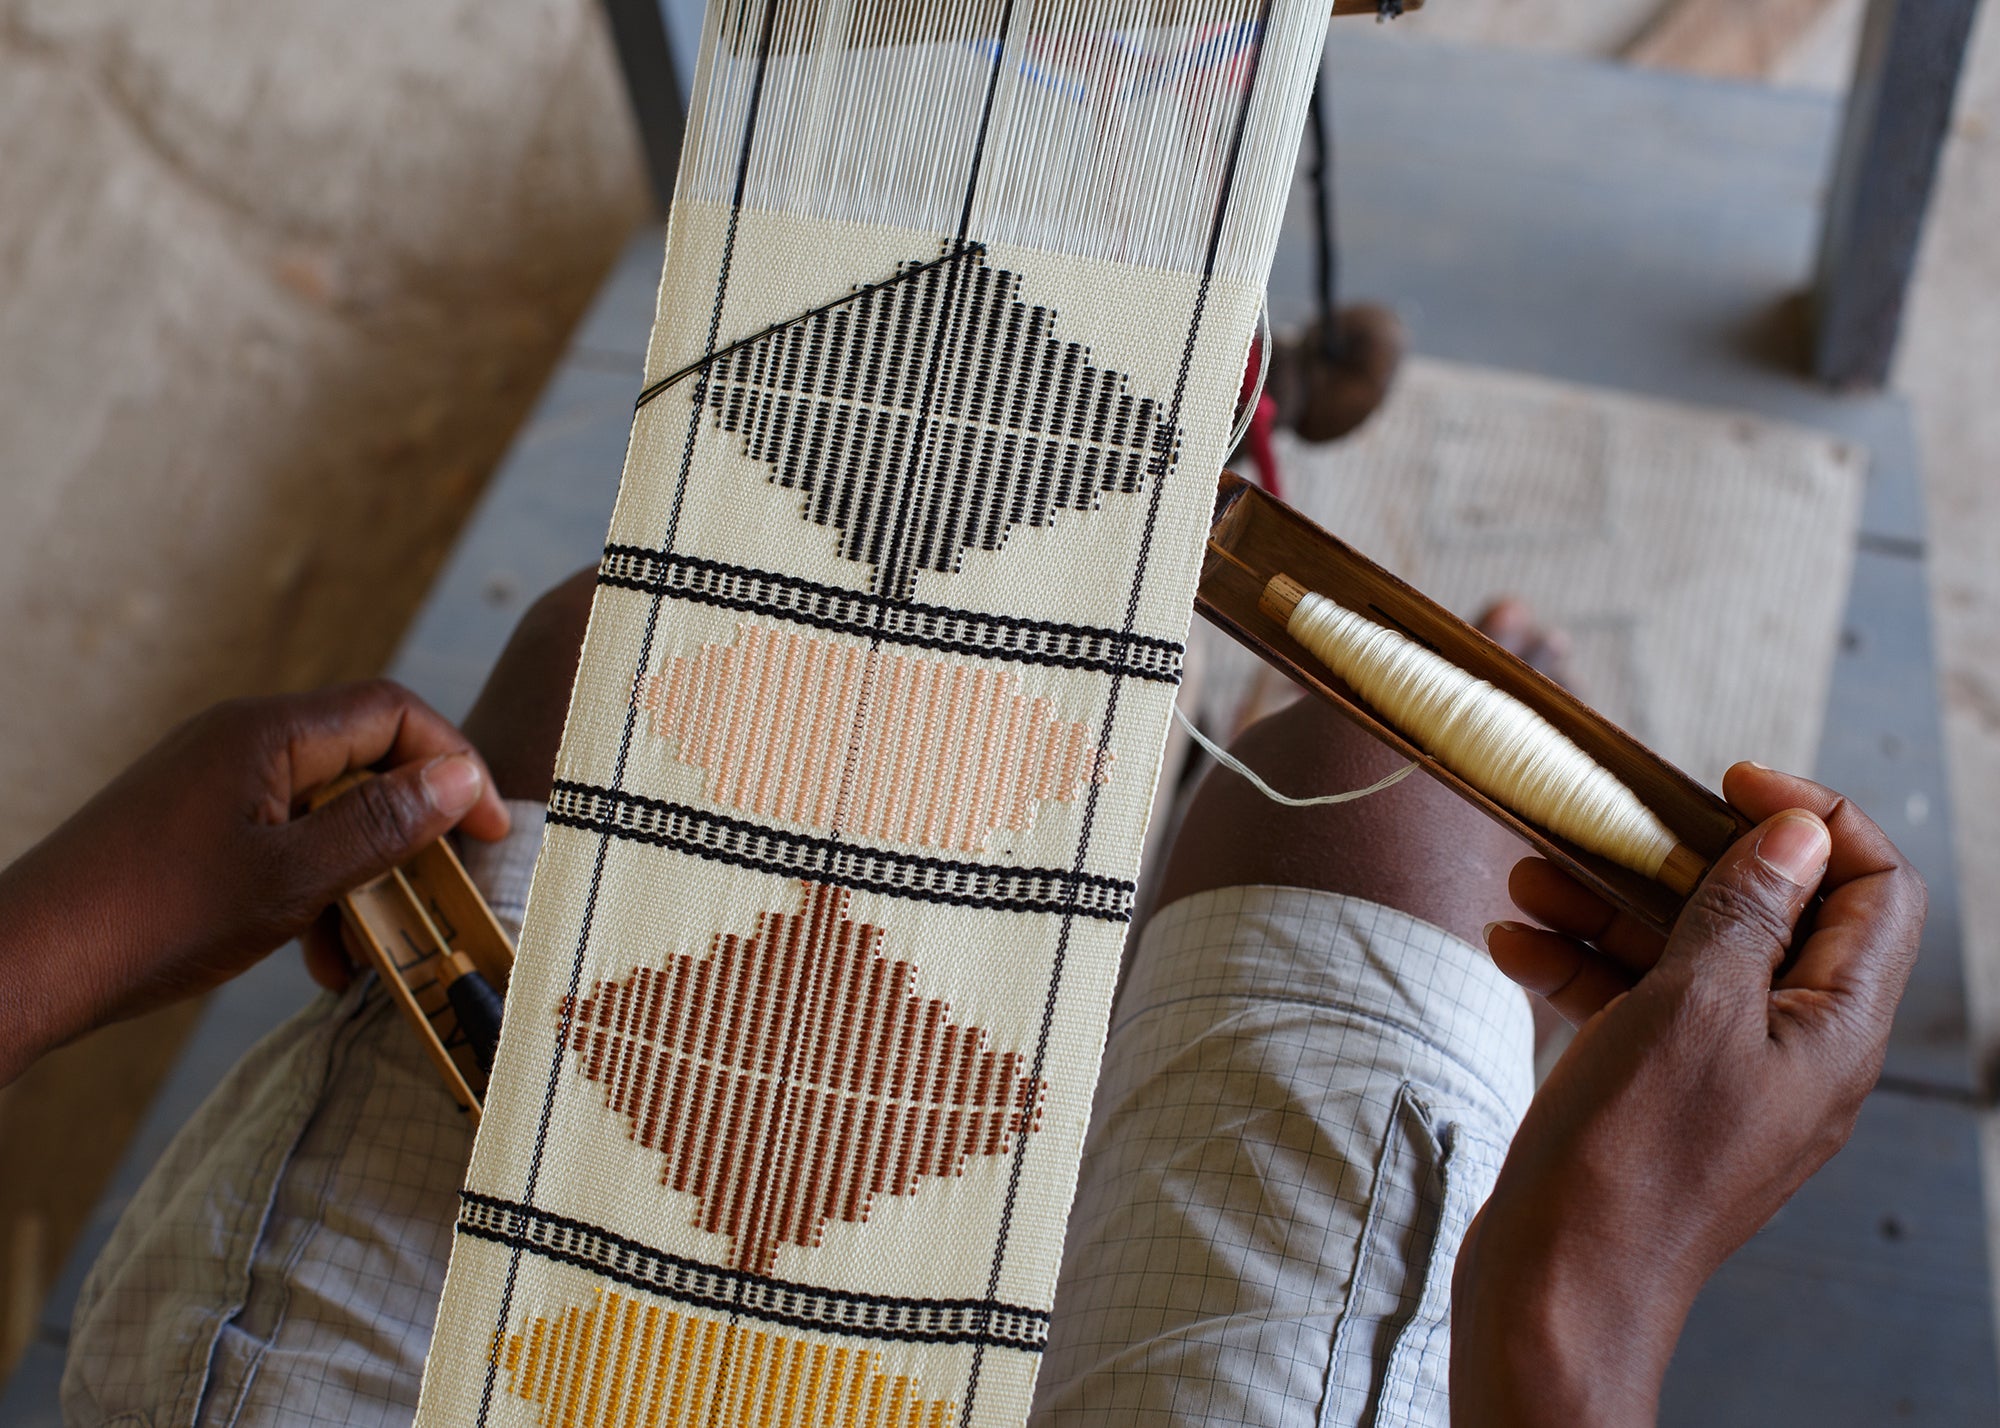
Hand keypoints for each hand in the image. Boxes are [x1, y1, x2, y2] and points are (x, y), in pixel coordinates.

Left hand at [0, 681, 507, 1085]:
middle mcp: (242, 741)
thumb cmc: (152, 919)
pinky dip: (315, 891)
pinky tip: (321, 959)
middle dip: (411, 831)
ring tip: (374, 949)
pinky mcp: (197, 825)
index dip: (455, 764)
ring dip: (364, 875)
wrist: (27, 965)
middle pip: (364, 761)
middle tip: (445, 891)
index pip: (393, 714)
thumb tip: (460, 777)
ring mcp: (216, 782)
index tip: (490, 832)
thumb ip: (383, 825)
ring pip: (327, 811)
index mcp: (267, 733)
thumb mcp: (291, 880)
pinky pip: (284, 840)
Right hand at [1454, 763, 1925, 1424]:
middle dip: (1678, 858)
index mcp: (1835, 1029)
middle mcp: (1793, 1050)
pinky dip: (1580, 966)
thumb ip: (1744, 910)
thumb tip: (1798, 836)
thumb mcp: (1690, 1004)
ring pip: (1684, 955)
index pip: (1876, 890)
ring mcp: (1722, 1075)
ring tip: (1527, 880)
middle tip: (1604, 826)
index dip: (1815, 820)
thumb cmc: (1631, 1155)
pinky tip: (1512, 944)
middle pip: (1765, 914)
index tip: (1726, 781)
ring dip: (1609, 905)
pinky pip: (1634, 1006)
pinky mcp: (1658, 1096)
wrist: (1556, 1288)